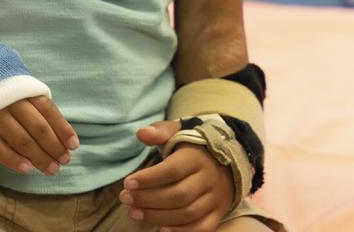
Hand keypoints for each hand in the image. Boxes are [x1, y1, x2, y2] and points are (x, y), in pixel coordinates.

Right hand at [0, 95, 78, 175]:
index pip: (47, 110)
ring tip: (50, 169)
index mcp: (22, 89)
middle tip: (64, 161)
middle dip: (53, 147)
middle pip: (37, 127)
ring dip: (38, 157)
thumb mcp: (20, 90)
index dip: (62, 128)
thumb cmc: (0, 92)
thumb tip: (62, 137)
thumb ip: (38, 109)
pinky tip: (26, 168)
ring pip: (20, 139)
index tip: (73, 145)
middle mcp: (8, 101)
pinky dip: (12, 159)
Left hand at [119, 120, 233, 231]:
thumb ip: (160, 131)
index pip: (172, 170)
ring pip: (188, 213)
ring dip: (158, 217)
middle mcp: (209, 179)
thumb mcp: (178, 131)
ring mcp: (216, 198)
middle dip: (148, 199)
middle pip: (178, 195)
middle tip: (125, 198)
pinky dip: (182, 231)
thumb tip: (142, 134)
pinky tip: (161, 230)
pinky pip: (203, 227)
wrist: (228, 159)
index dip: (149, 178)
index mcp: (196, 157)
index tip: (127, 183)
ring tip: (134, 213)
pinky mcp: (219, 212)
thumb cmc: (194, 146)